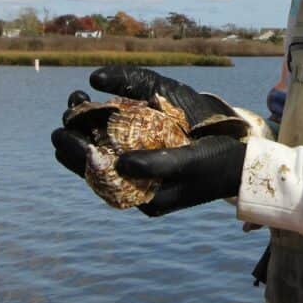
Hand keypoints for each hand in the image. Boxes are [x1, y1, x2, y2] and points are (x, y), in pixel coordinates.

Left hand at [50, 66, 246, 214]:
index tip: (63, 129)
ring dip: (86, 134)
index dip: (78, 152)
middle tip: (65, 114)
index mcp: (146, 197)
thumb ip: (157, 164)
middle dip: (78, 139)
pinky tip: (95, 117)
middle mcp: (140, 192)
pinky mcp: (150, 168)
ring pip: (104, 159)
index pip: (101, 175)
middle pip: (97, 166)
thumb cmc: (215, 159)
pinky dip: (103, 136)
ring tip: (75, 104)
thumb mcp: (189, 161)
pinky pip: (118, 155)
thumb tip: (120, 163)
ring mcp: (144, 180)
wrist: (239, 165)